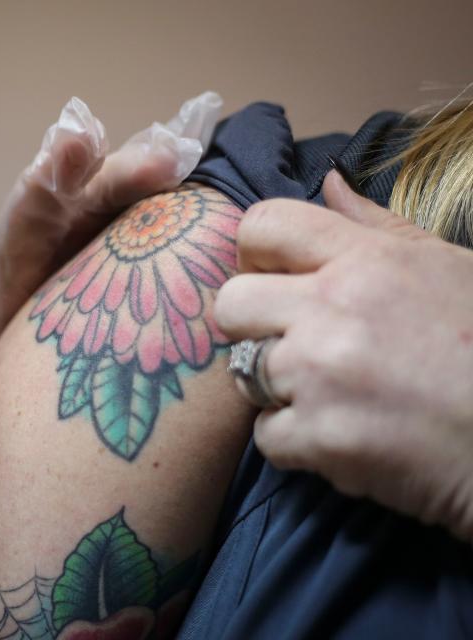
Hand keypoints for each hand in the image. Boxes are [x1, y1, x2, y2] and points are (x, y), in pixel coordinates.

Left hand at [0, 92, 222, 498]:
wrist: (31, 359)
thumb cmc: (0, 368)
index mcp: (14, 261)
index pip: (24, 217)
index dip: (44, 185)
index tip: (63, 155)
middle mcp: (58, 236)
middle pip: (82, 194)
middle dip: (113, 173)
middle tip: (158, 160)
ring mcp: (101, 234)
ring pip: (127, 193)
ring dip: (155, 172)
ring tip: (189, 155)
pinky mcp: (138, 245)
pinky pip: (161, 214)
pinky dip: (184, 196)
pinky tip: (216, 182)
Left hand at [215, 171, 472, 541]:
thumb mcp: (448, 267)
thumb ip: (379, 227)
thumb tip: (330, 183)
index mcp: (366, 260)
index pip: (262, 224)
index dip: (254, 253)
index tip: (274, 278)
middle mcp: (333, 308)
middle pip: (230, 303)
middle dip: (252, 326)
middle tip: (294, 346)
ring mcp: (321, 375)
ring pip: (245, 373)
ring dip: (280, 388)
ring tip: (337, 396)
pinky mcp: (322, 438)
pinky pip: (266, 435)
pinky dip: (297, 443)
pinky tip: (346, 438)